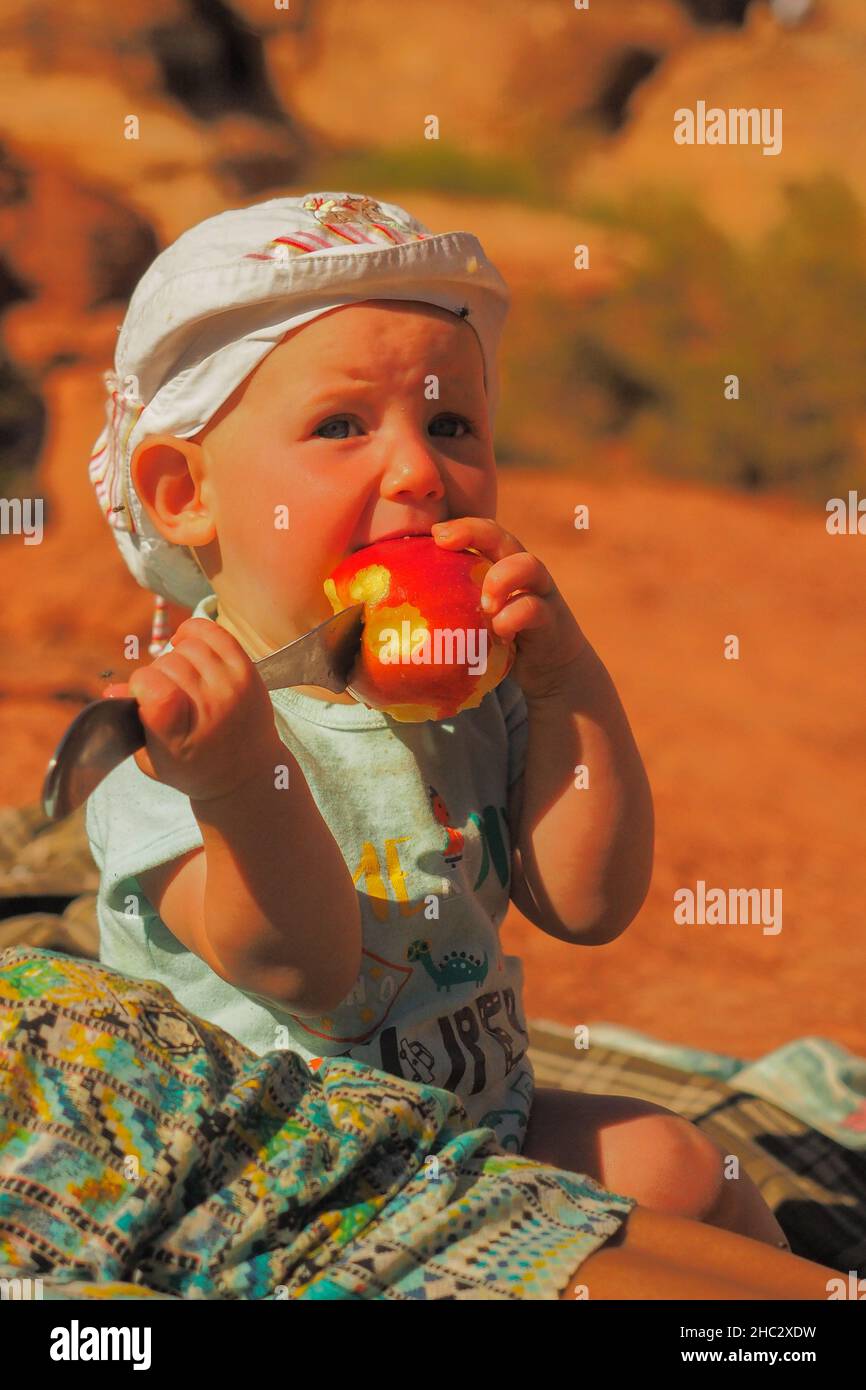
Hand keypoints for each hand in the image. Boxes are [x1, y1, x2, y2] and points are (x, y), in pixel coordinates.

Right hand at [102, 618, 279, 800]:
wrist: (245, 774)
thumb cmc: (194, 767)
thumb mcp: (153, 757)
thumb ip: (132, 722)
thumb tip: (112, 690)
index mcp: (182, 735)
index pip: (156, 689)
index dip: (141, 684)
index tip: (143, 695)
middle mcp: (211, 708)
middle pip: (168, 664)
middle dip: (157, 674)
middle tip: (165, 691)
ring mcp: (232, 687)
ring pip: (188, 647)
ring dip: (176, 657)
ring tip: (179, 677)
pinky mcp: (248, 672)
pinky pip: (215, 633)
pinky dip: (194, 632)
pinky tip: (186, 645)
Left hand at [431, 517, 586, 700]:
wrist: (553, 670)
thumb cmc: (501, 644)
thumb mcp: (471, 623)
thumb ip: (442, 615)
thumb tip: (384, 624)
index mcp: (499, 566)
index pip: (481, 533)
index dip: (461, 527)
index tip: (434, 534)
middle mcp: (522, 571)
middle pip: (503, 537)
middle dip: (474, 531)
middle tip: (445, 541)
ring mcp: (541, 592)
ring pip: (529, 564)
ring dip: (502, 577)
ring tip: (484, 603)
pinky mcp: (554, 619)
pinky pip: (536, 608)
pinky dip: (516, 616)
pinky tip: (500, 631)